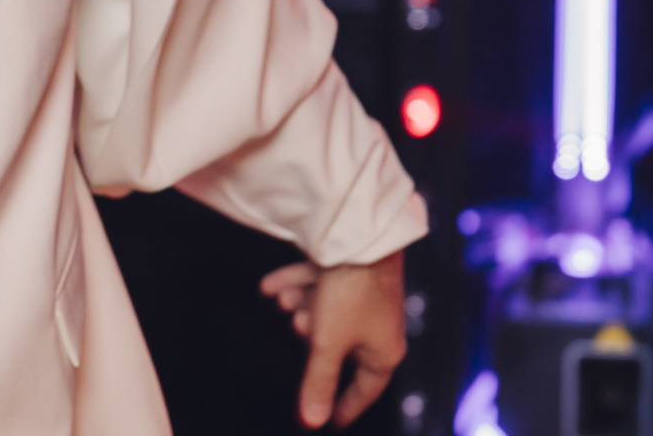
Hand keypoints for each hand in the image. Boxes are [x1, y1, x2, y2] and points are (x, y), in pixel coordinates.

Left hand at [260, 250, 406, 427]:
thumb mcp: (327, 343)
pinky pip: (322, 286)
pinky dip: (297, 285)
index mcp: (383, 351)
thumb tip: (312, 421)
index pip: (366, 389)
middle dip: (312, 336)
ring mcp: (366, 298)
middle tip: (301, 324)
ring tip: (284, 298)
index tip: (334, 420)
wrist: (358, 234)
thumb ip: (318, 381)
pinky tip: (269, 286)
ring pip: (326, 313)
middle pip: (338, 346)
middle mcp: (377, 327)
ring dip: (300, 305)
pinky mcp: (353, 272)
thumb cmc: (350, 294)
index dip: (347, 405)